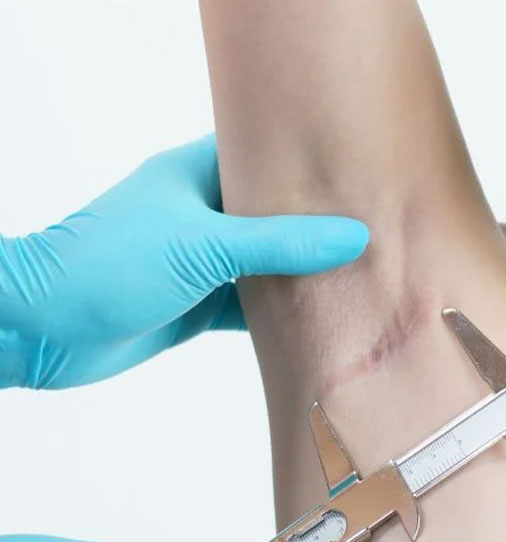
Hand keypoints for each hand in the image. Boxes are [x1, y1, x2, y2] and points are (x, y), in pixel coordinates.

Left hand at [0, 133, 369, 388]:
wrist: (43, 329)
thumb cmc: (107, 266)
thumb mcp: (204, 246)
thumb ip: (281, 243)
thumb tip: (353, 236)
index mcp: (196, 175)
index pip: (263, 156)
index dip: (310, 164)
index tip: (360, 171)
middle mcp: (203, 215)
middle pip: (272, 216)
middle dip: (316, 226)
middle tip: (372, 229)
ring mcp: (201, 261)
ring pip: (265, 265)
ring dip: (300, 275)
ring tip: (358, 276)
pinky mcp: (197, 303)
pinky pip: (249, 305)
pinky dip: (278, 315)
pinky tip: (316, 320)